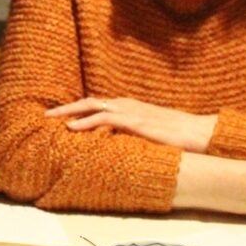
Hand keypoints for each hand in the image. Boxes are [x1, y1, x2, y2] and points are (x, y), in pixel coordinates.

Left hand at [47, 96, 216, 152]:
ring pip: (91, 107)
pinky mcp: (135, 122)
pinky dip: (85, 122)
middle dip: (65, 108)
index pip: (95, 104)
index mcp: (128, 105)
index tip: (57, 115)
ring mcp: (130, 111)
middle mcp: (125, 104)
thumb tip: (114, 144)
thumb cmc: (176, 135)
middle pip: (88, 102)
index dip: (76, 109)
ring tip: (51, 119)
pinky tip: (72, 128)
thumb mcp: (148, 132)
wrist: (199, 133)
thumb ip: (130, 134)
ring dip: (69, 112)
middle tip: (45, 115)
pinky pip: (104, 119)